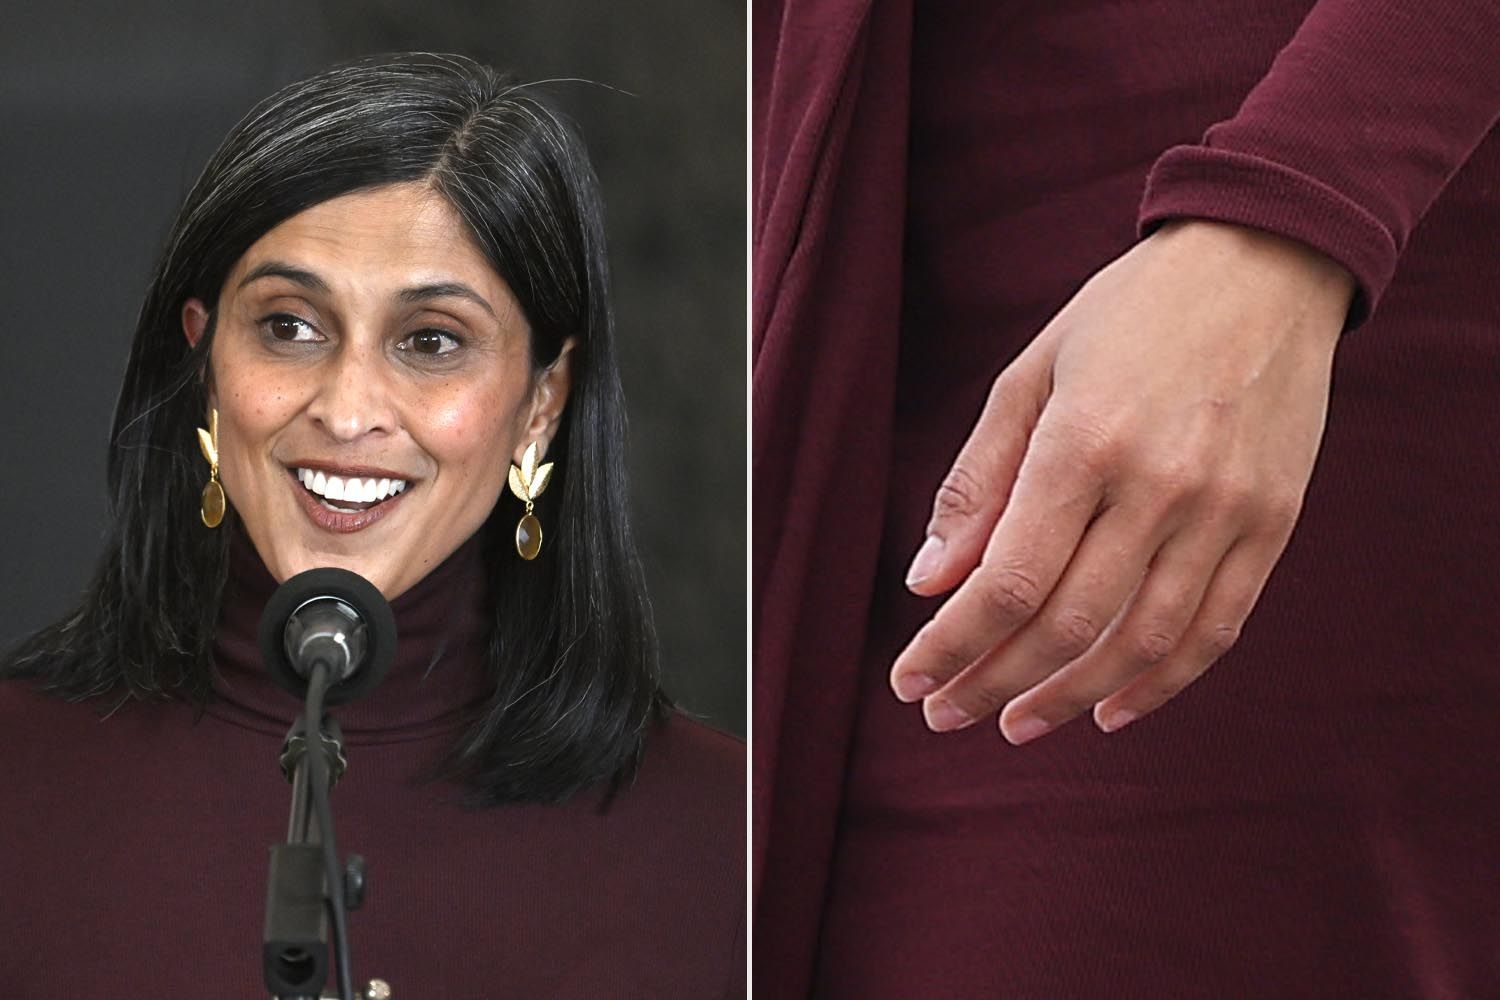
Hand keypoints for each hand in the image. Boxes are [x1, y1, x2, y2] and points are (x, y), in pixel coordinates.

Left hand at [889, 219, 1353, 742]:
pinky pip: (1215, 630)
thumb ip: (977, 481)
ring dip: (1069, 698)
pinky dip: (1160, 684)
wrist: (1265, 264)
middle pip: (1065, 626)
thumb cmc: (1128, 315)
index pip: (1005, 584)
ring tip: (1017, 723)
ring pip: (1140, 643)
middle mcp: (1158, 486)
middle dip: (993, 684)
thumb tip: (927, 581)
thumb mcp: (1031, 375)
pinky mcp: (1272, 523)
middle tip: (947, 717)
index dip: (951, 647)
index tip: (910, 682)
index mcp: (1082, 444)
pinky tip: (1110, 708)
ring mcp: (1226, 510)